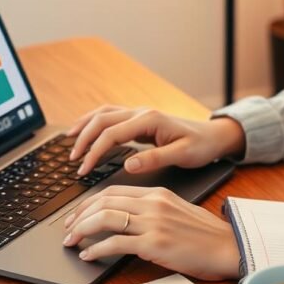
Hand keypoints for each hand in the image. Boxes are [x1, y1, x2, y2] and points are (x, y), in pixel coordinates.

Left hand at [61, 185, 240, 279]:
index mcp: (157, 193)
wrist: (228, 247)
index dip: (89, 203)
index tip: (77, 215)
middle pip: (103, 202)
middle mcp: (152, 204)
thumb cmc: (206, 234)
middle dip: (78, 216)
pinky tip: (89, 255)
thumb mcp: (177, 211)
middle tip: (67, 229)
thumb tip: (126, 219)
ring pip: (105, 218)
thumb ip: (151, 210)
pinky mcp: (154, 244)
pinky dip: (96, 249)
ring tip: (72, 241)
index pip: (112, 191)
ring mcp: (153, 223)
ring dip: (81, 230)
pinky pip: (115, 243)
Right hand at [66, 105, 244, 175]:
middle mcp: (141, 113)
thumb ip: (155, 158)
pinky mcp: (140, 120)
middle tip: (72, 161)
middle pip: (102, 120)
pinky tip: (86, 131)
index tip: (83, 170)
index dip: (94, 152)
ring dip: (85, 126)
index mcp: (149, 120)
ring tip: (69, 141)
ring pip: (104, 114)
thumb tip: (128, 165)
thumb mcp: (182, 155)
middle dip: (83, 139)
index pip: (111, 134)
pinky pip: (111, 117)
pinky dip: (95, 123)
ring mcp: (139, 114)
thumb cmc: (201, 146)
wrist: (214, 136)